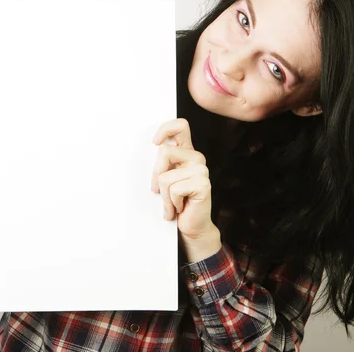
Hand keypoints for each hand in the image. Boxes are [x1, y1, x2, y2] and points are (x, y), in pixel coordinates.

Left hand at [152, 118, 221, 260]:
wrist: (191, 226)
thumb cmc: (176, 203)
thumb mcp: (165, 180)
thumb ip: (162, 165)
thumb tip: (150, 152)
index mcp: (187, 153)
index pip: (180, 126)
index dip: (165, 129)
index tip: (154, 143)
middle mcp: (196, 158)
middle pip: (164, 152)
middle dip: (156, 176)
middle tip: (160, 191)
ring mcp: (201, 170)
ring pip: (165, 176)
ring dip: (164, 196)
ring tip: (173, 203)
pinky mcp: (203, 184)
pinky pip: (173, 189)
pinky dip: (171, 203)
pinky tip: (180, 208)